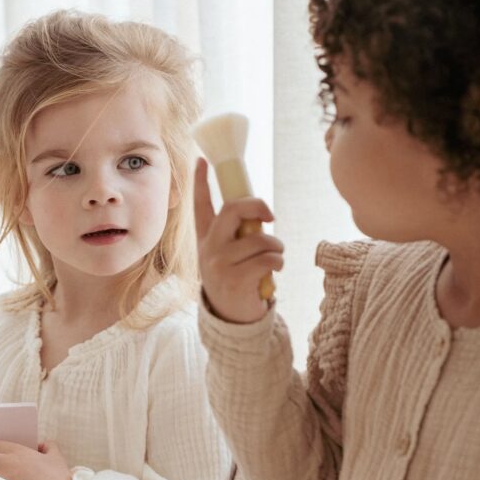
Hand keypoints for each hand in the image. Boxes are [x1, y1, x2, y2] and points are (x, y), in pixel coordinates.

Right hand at [194, 158, 284, 323]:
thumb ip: (237, 234)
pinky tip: (274, 272)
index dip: (200, 181)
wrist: (232, 318)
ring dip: (277, 247)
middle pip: (233, 209)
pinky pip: (268, 258)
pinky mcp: (235, 279)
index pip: (200, 205)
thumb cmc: (237, 279)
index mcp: (206, 239)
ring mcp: (220, 263)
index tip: (201, 160)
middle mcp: (209, 248)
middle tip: (270, 217)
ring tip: (276, 257)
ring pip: (260, 238)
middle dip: (257, 206)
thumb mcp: (229, 255)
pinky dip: (279, 263)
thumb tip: (260, 213)